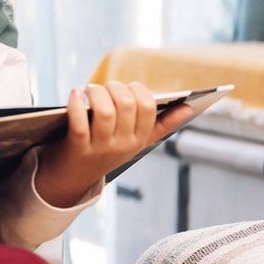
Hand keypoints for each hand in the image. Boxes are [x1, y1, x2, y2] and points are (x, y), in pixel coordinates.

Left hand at [35, 80, 193, 207]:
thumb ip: (161, 125)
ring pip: (105, 112)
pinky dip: (75, 105)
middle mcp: (123, 144)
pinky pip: (79, 123)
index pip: (148, 108)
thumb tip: (188, 108)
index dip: (138, 90)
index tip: (128, 87)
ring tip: (89, 89)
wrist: (74, 177)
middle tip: (105, 87)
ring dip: (96, 93)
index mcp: (140, 139)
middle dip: (115, 88)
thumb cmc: (107, 150)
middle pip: (126, 105)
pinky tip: (74, 93)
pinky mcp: (78, 148)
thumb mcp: (136, 142)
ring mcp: (101, 148)